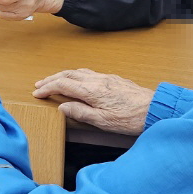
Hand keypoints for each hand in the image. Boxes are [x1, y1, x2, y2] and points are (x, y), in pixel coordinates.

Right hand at [32, 69, 154, 136]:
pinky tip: (78, 79)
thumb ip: (81, 113)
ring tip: (54, 80)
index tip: (37, 93)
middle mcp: (97, 80)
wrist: (155, 109)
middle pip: (68, 75)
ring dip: (63, 75)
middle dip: (51, 79)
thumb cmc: (130, 118)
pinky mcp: (114, 79)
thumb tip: (63, 107)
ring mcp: (106, 78)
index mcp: (92, 91)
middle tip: (39, 84)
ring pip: (79, 72)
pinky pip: (89, 72)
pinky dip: (76, 74)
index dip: (48, 88)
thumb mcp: (103, 121)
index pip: (63, 85)